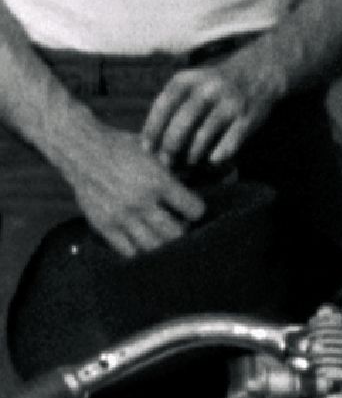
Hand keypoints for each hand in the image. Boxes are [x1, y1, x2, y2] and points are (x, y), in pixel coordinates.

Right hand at [45, 115, 203, 255]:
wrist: (78, 146)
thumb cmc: (122, 147)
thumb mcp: (154, 153)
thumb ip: (176, 171)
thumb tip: (208, 180)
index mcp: (156, 181)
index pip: (194, 210)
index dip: (197, 210)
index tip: (192, 208)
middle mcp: (139, 201)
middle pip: (177, 234)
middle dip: (184, 231)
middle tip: (181, 224)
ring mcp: (120, 215)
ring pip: (155, 246)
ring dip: (163, 243)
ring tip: (163, 234)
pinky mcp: (103, 224)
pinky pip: (129, 250)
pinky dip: (140, 249)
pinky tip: (143, 239)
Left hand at [134, 55, 266, 174]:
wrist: (259, 73)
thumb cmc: (216, 84)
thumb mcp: (191, 81)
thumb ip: (173, 101)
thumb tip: (152, 135)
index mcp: (187, 80)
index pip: (163, 107)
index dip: (153, 130)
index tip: (147, 149)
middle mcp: (206, 90)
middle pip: (181, 124)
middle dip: (170, 147)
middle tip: (167, 163)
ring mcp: (228, 104)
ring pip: (203, 136)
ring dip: (193, 154)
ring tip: (189, 163)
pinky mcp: (247, 119)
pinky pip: (229, 144)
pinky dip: (218, 155)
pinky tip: (212, 161)